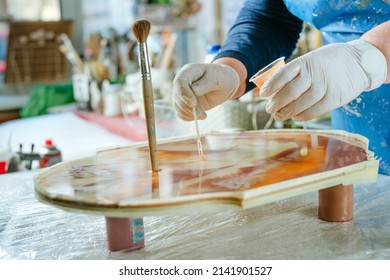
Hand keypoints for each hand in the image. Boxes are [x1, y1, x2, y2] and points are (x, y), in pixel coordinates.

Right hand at [173, 63, 238, 120]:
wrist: (225, 84)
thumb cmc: (221, 78)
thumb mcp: (217, 79)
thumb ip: (205, 84)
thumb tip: (193, 91)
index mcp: (189, 71)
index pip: (179, 82)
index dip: (184, 94)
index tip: (193, 104)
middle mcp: (182, 82)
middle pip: (177, 96)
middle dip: (188, 107)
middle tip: (202, 113)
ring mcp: (182, 93)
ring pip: (177, 106)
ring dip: (189, 113)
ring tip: (203, 115)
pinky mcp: (185, 103)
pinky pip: (181, 113)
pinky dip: (188, 117)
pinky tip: (200, 116)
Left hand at [260, 39, 386, 120]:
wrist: (360, 62)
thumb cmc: (329, 62)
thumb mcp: (312, 59)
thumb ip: (296, 72)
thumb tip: (272, 88)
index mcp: (306, 62)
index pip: (283, 74)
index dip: (272, 85)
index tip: (263, 94)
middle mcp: (315, 73)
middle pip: (290, 91)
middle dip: (277, 103)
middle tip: (269, 109)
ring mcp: (325, 86)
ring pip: (301, 103)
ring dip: (288, 112)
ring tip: (280, 115)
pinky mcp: (335, 98)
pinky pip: (315, 110)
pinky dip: (303, 116)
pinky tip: (296, 117)